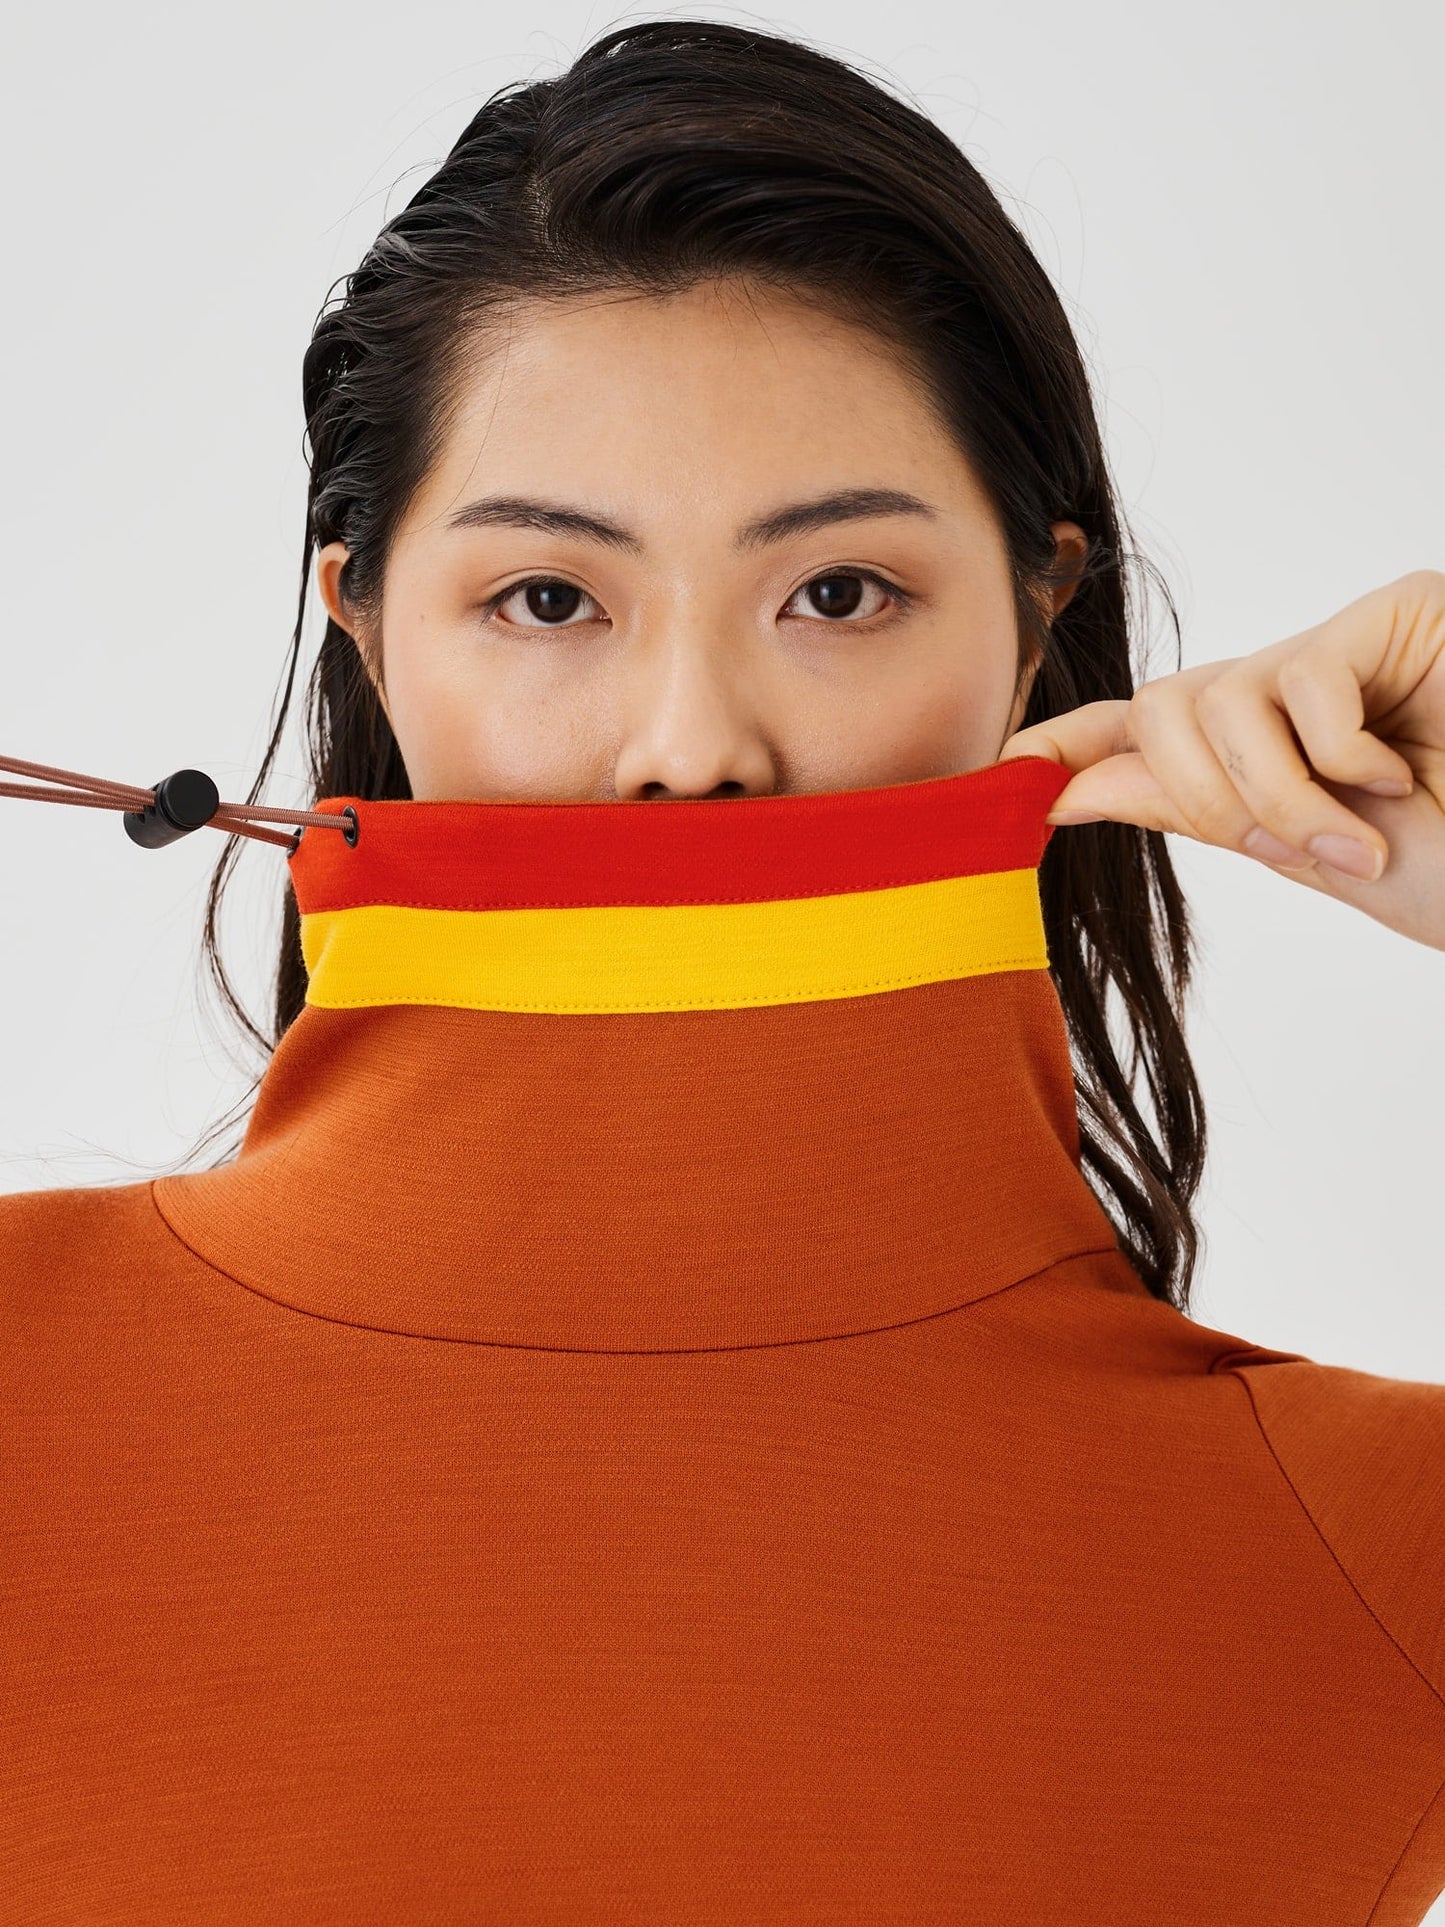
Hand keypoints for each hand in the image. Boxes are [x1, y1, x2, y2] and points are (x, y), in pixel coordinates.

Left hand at [998, 569, 1444, 950]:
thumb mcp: (1308, 854)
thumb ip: (1198, 812)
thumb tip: (1069, 787)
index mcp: (1260, 752)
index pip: (1140, 732)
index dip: (1063, 745)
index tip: (996, 776)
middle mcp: (1284, 692)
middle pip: (1159, 711)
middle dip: (1210, 800)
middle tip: (1309, 849)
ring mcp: (1337, 647)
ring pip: (1217, 704)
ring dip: (1282, 797)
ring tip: (1363, 837)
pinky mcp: (1391, 611)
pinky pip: (1300, 684)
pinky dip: (1342, 758)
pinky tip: (1404, 774)